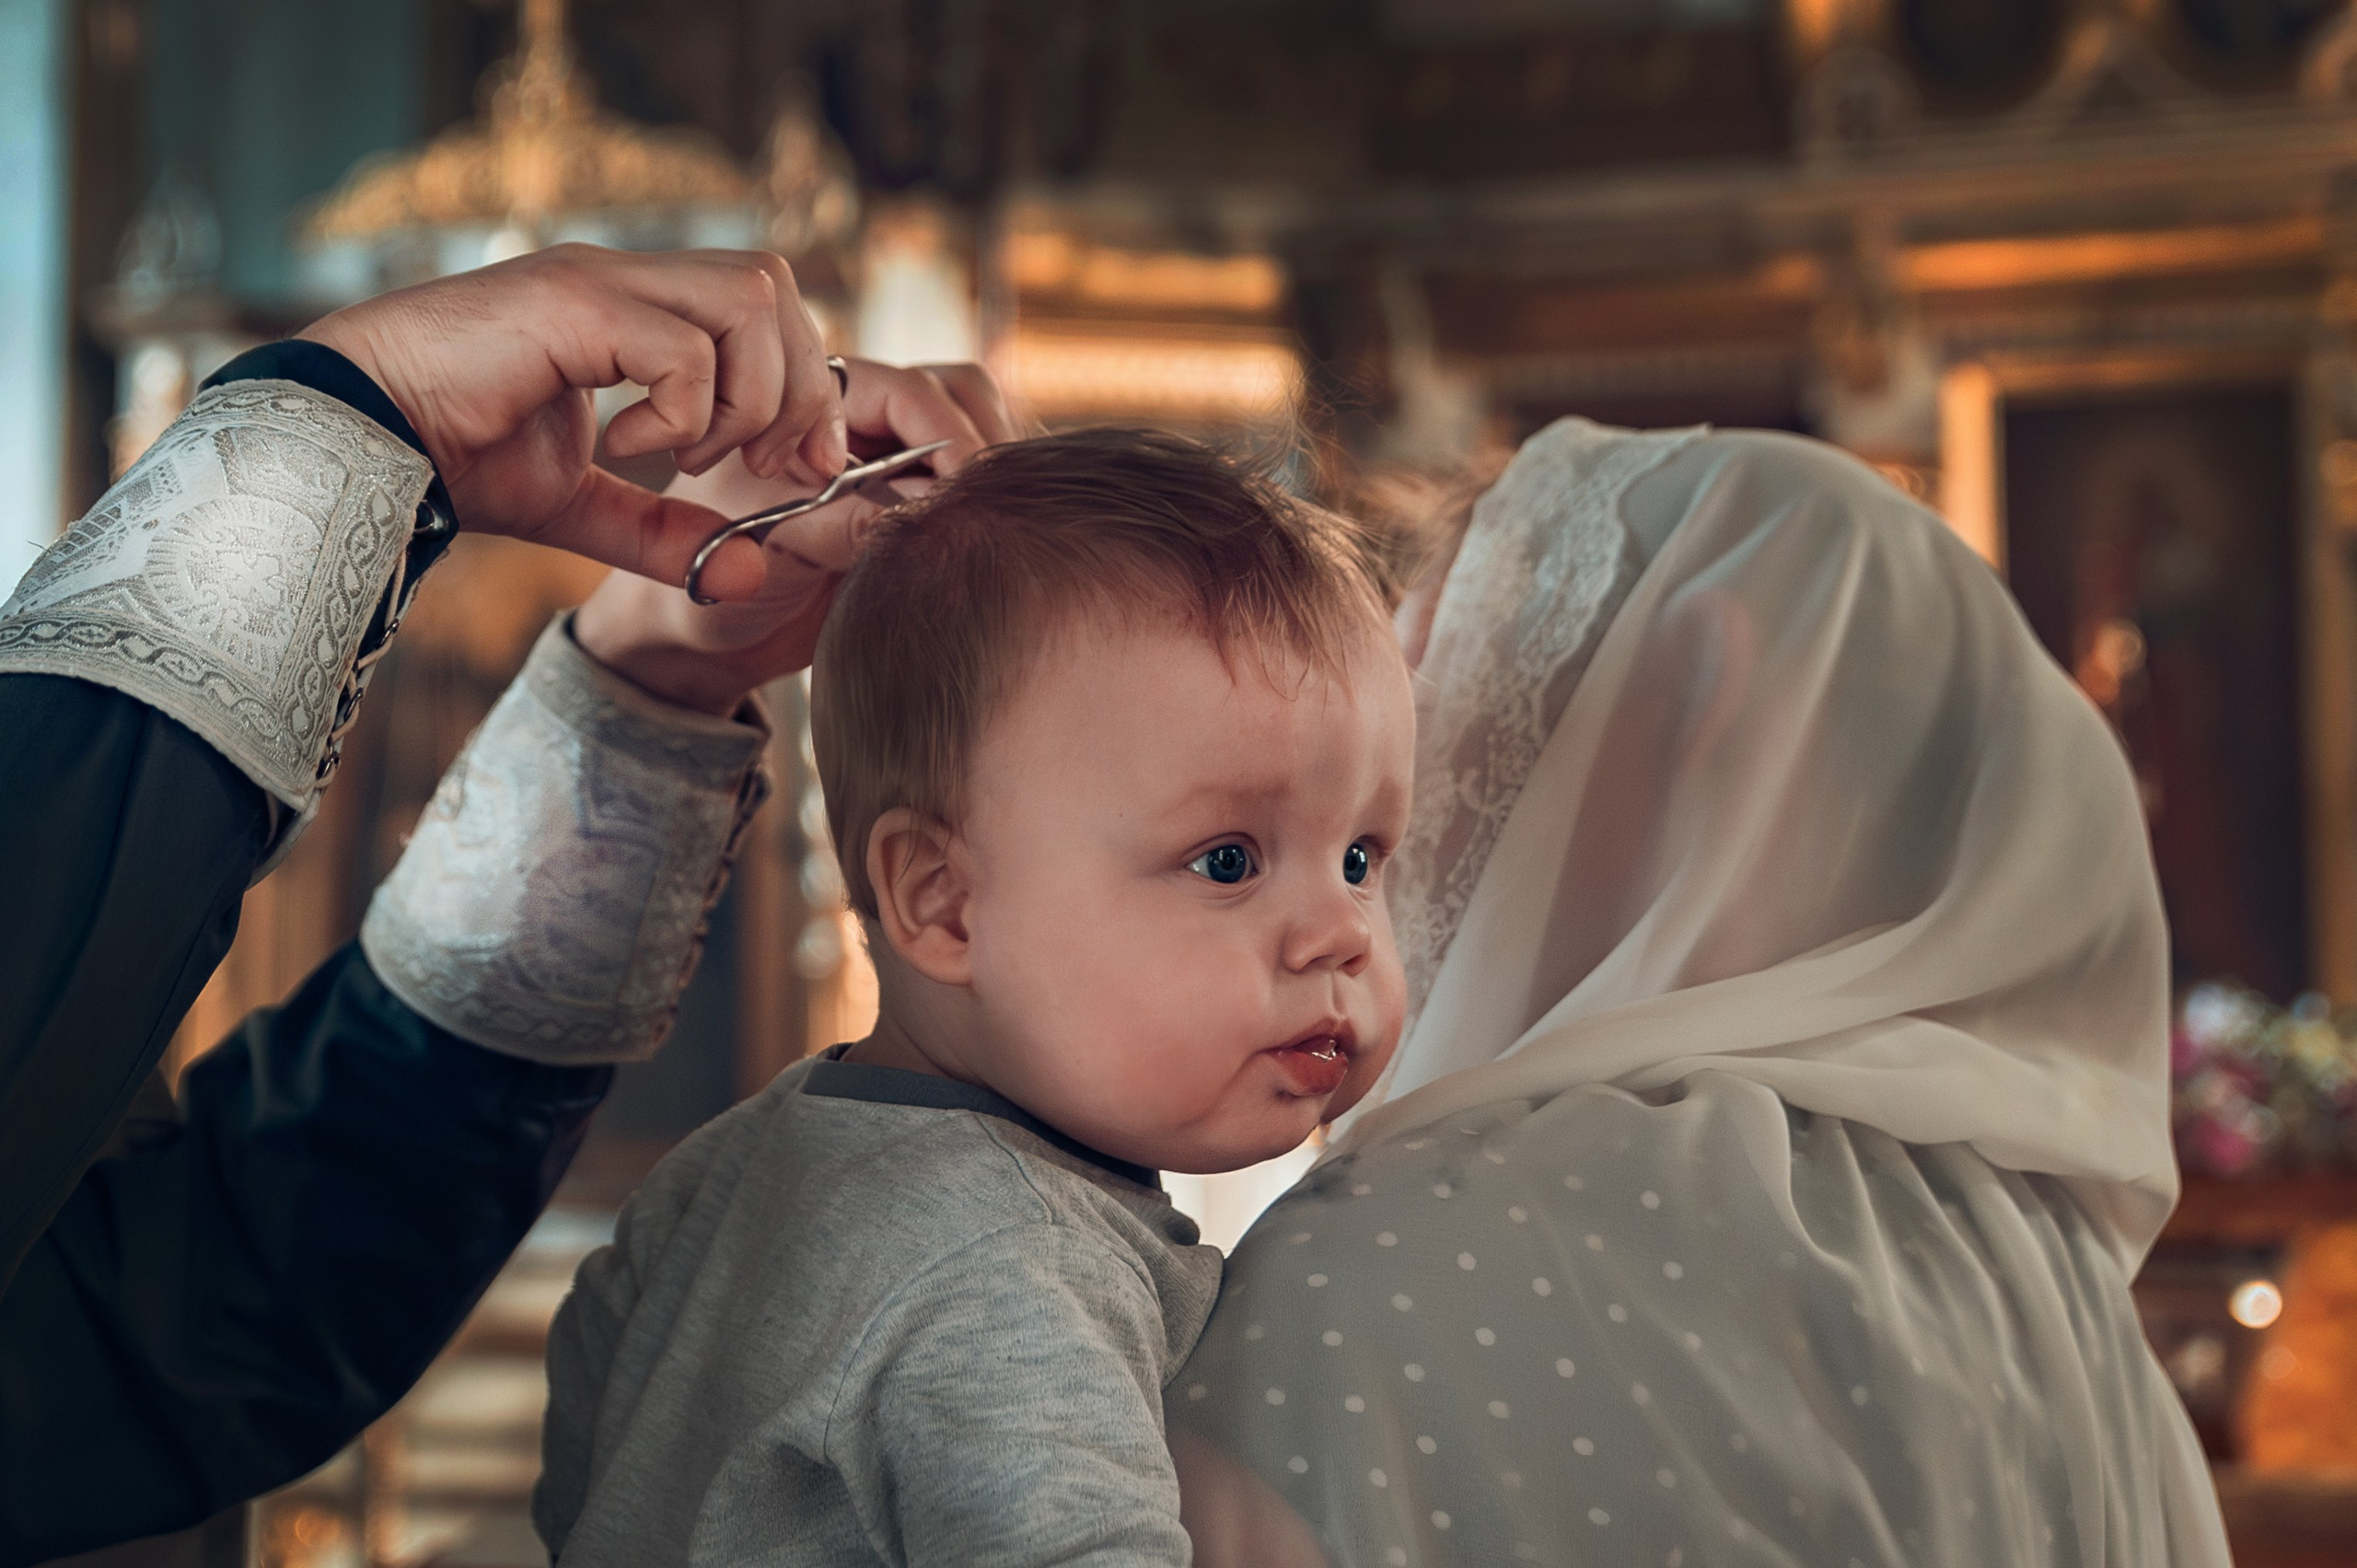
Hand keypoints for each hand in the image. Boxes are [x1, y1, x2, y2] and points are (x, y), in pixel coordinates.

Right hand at [297, 244, 841, 598]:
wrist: (355, 438)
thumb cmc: (451, 458)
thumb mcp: (582, 508)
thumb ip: (665, 535)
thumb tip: (751, 574)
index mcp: (633, 306)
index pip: (764, 304)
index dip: (803, 382)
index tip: (796, 465)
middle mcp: (623, 277)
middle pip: (772, 288)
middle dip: (796, 387)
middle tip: (758, 466)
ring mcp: (597, 280)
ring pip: (748, 301)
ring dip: (744, 396)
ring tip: (687, 455)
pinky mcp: (571, 304)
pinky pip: (682, 347)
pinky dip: (683, 410)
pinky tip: (628, 447)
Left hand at [572, 360, 1023, 713]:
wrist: (710, 637)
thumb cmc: (714, 581)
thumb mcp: (772, 548)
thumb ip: (842, 524)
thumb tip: (921, 512)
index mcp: (814, 405)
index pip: (905, 389)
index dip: (944, 433)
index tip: (962, 488)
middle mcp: (862, 421)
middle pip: (956, 393)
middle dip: (978, 442)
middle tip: (981, 507)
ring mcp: (896, 462)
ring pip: (977, 429)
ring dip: (991, 469)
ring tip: (986, 522)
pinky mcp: (919, 508)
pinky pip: (971, 485)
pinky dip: (989, 502)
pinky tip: (987, 539)